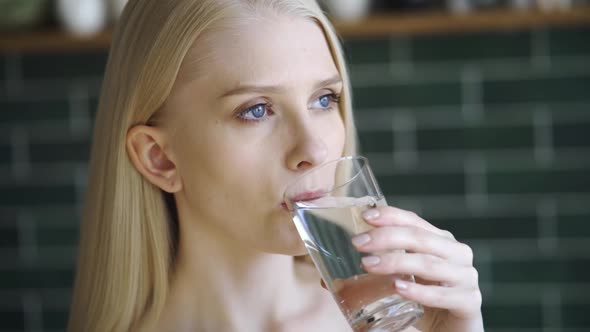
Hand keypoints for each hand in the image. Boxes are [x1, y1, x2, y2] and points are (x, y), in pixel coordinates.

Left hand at [350, 206, 483, 331]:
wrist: (454, 329)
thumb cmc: (427, 298)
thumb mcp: (406, 275)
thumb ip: (386, 263)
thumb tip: (341, 264)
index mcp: (441, 241)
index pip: (415, 221)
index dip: (390, 215)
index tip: (365, 216)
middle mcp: (457, 253)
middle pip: (420, 238)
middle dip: (386, 237)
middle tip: (359, 243)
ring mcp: (466, 277)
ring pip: (428, 264)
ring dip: (395, 262)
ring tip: (368, 264)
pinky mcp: (469, 301)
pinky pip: (442, 295)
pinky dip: (419, 291)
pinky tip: (399, 288)